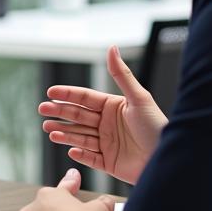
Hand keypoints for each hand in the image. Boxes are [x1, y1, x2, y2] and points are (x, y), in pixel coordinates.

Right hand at [40, 45, 166, 183]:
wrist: (169, 157)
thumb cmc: (157, 126)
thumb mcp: (139, 97)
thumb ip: (121, 74)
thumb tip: (111, 47)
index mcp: (113, 107)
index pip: (85, 98)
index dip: (68, 94)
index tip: (50, 92)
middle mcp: (107, 124)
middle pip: (78, 116)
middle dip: (60, 112)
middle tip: (43, 110)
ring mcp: (107, 143)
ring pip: (79, 136)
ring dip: (64, 132)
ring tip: (49, 129)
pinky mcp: (109, 163)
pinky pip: (89, 158)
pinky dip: (79, 154)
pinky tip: (69, 149)